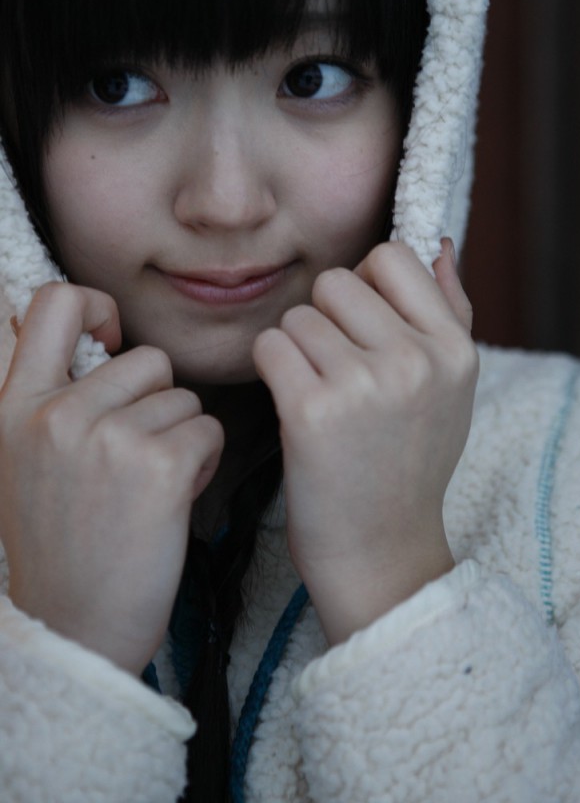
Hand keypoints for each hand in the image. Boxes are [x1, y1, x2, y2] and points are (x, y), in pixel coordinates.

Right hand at [0, 283, 222, 672]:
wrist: (75, 630)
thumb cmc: (62, 546)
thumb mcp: (22, 461)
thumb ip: (49, 400)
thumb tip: (99, 339)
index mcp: (14, 406)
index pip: (55, 303)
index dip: (97, 307)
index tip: (112, 344)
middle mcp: (54, 412)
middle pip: (148, 359)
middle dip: (158, 402)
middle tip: (137, 456)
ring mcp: (105, 437)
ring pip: (184, 398)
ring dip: (183, 436)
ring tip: (150, 485)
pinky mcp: (156, 466)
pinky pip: (208, 430)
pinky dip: (205, 462)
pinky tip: (174, 499)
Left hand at [253, 239, 477, 643]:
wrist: (381, 551)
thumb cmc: (410, 461)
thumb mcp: (452, 388)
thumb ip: (450, 311)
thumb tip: (438, 244)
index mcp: (455, 349)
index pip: (392, 256)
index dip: (365, 285)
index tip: (362, 327)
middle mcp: (417, 361)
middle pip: (335, 281)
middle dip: (324, 317)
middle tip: (334, 367)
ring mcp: (366, 385)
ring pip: (298, 316)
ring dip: (295, 348)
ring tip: (318, 392)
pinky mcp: (314, 412)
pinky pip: (270, 346)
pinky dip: (270, 369)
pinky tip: (291, 402)